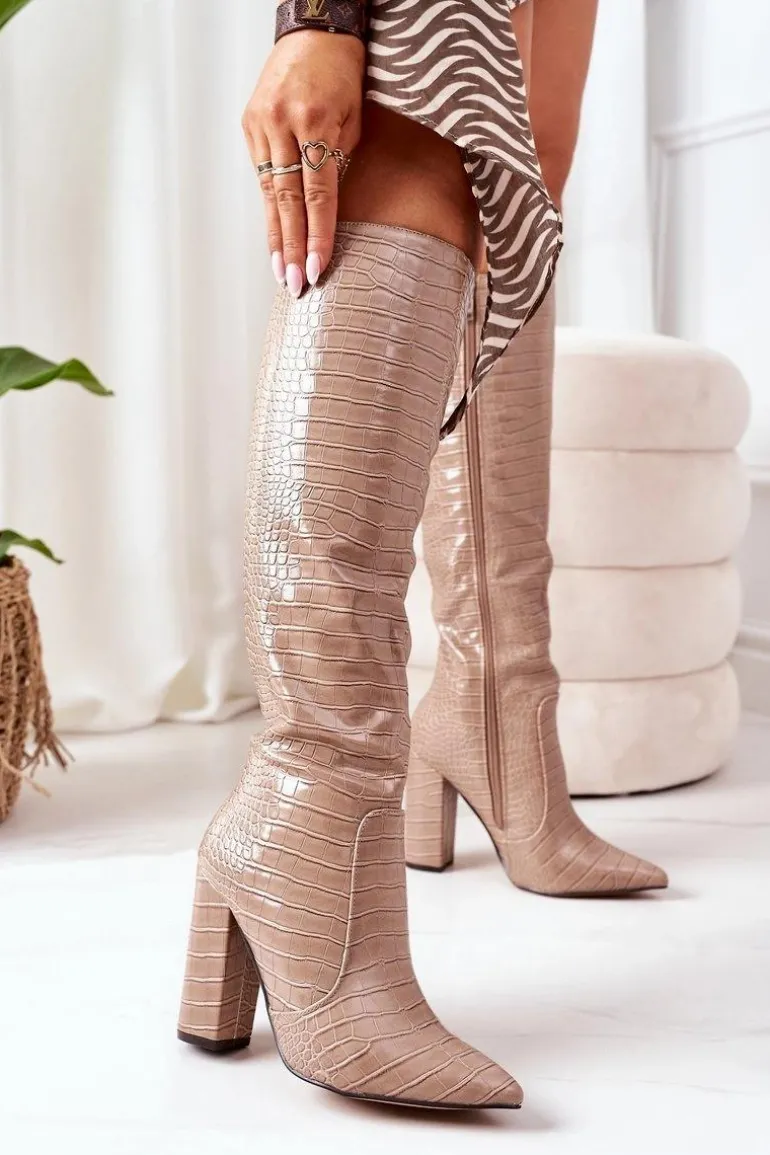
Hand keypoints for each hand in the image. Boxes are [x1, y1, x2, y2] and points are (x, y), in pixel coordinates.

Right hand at [242, 31, 364, 294]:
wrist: (314, 33)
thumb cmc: (342, 76)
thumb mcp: (354, 120)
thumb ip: (339, 164)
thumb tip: (330, 213)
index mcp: (314, 122)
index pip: (317, 195)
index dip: (317, 236)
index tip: (316, 269)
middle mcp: (282, 124)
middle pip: (287, 200)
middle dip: (290, 247)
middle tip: (292, 284)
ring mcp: (260, 124)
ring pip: (269, 193)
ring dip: (276, 236)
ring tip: (279, 271)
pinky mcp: (249, 125)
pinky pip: (262, 175)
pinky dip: (270, 208)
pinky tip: (274, 237)